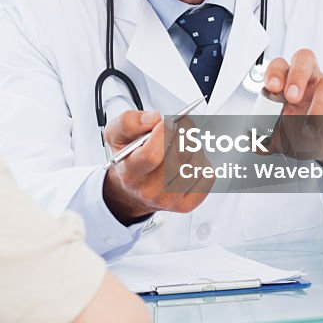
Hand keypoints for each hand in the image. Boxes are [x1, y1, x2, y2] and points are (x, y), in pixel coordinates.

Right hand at [101, 109, 213, 224]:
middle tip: (176, 127)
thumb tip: (154, 119)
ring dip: (192, 147)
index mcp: (130, 172)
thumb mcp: (115, 135)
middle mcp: (149, 190)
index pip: (152, 155)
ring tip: (178, 146)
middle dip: (181, 134)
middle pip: (179, 156)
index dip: (164, 133)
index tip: (167, 122)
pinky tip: (187, 161)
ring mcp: (169, 200)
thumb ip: (129, 122)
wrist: (132, 189)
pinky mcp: (187, 204)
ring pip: (196, 162)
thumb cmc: (128, 160)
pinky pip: (207, 176)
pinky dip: (201, 163)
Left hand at [263, 49, 322, 165]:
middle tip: (292, 98)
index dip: (275, 73)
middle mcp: (313, 80)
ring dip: (318, 110)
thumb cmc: (309, 135)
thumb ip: (267, 139)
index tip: (271, 89)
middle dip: (297, 76)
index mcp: (291, 84)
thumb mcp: (285, 139)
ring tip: (312, 129)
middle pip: (305, 59)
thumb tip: (252, 140)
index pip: (281, 66)